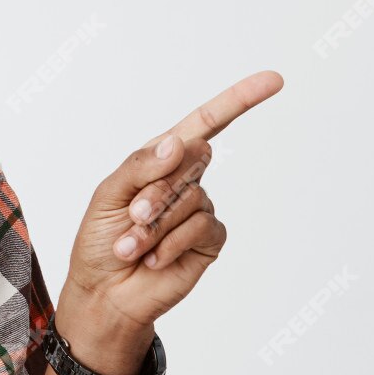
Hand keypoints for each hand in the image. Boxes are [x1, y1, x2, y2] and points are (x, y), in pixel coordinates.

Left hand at [62, 70, 283, 332]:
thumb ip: (139, 167)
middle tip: (132, 216)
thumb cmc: (100, 243)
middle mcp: (185, 181)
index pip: (205, 124)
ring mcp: (200, 210)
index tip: (274, 80)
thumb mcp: (107, 196)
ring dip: (155, 225)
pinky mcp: (209, 240)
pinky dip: (172, 243)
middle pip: (192, 160)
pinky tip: (155, 259)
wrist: (104, 294)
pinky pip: (201, 228)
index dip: (239, 100)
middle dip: (155, 190)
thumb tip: (180, 143)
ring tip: (132, 247)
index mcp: (160, 161)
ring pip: (192, 198)